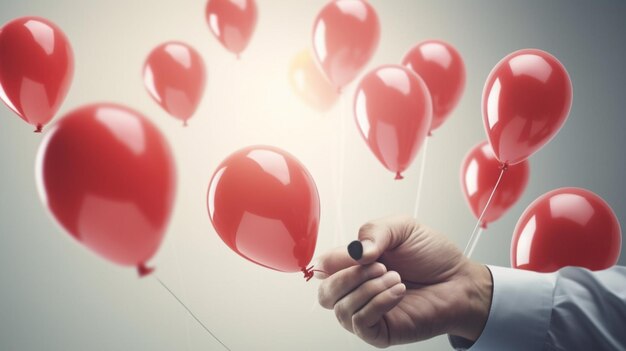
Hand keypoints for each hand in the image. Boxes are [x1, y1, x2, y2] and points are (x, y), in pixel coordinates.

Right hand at [316, 215, 491, 347]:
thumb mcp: (402, 228)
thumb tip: (356, 253)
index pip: (323, 266)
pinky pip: (360, 323)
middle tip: (381, 266)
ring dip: (369, 289)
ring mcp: (366, 312)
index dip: (337, 260)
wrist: (459, 280)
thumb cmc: (432, 256)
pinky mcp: (379, 332)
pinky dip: (378, 303)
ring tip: (396, 278)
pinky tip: (398, 292)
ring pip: (340, 310)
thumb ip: (374, 230)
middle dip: (349, 277)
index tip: (363, 253)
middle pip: (324, 294)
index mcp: (354, 265)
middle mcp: (356, 290)